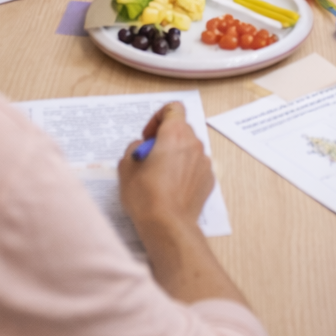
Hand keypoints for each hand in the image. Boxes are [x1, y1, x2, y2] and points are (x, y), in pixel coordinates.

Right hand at [118, 102, 214, 233]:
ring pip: (188, 148)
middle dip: (164, 138)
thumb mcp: (126, 168)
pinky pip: (195, 166)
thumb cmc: (146, 196)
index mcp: (174, 135)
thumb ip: (133, 149)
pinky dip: (185, 170)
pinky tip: (172, 188)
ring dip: (175, 154)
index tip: (147, 136)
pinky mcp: (209, 180)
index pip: (173, 108)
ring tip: (159, 175)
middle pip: (181, 129)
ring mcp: (204, 163)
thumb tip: (142, 148)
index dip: (157, 118)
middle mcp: (193, 144)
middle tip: (149, 157)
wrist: (168, 226)